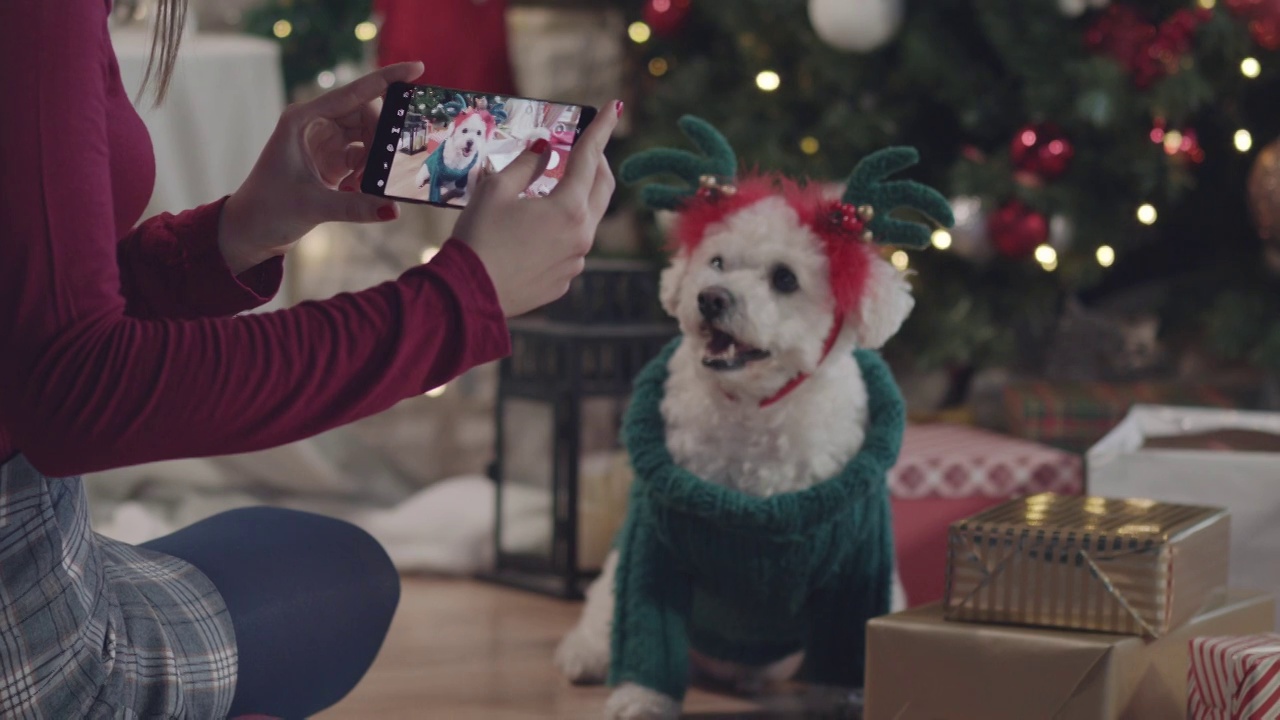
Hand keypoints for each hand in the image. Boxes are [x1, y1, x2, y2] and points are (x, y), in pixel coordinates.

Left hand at [217, 62, 425, 273]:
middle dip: (382, 140)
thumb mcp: (313, 206)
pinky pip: (365, 157)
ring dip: (377, 160)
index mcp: (303, 119)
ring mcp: (326, 141)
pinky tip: (362, 191)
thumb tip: (394, 209)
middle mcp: (315, 124)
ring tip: (367, 186)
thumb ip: (355, 206)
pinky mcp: (333, 160)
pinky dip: (371, 173)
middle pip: (366, 116)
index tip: (418, 68)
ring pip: (369, 138)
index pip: (354, 92)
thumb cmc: (268, 209)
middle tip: (387, 169)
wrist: (251, 231)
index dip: (387, 79)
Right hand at [450, 100, 621, 316]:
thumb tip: (544, 149)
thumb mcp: (495, 189)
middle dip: (598, 163)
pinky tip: (531, 234)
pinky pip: (569, 249)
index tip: (614, 107)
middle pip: (603, 190)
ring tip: (545, 192)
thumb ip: (526, 164)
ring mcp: (575, 263)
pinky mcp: (563, 282)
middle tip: (585, 147)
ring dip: (575, 200)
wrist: (467, 295)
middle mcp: (582, 237)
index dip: (601, 128)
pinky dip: (559, 232)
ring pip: (586, 221)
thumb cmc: (478, 237)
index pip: (590, 157)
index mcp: (569, 209)